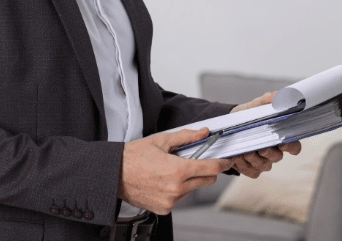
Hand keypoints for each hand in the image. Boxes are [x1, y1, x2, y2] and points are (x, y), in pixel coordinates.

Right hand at [118, 128, 232, 214]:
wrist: (113, 174)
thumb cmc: (134, 156)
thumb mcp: (161, 140)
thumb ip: (186, 136)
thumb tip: (204, 132)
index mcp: (178, 170)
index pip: (210, 168)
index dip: (222, 163)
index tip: (227, 160)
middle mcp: (176, 189)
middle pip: (206, 180)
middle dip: (206, 170)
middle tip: (195, 161)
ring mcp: (171, 201)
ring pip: (193, 189)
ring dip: (189, 180)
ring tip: (171, 170)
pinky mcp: (164, 209)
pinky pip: (180, 198)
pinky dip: (177, 189)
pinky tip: (163, 181)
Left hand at [229, 91, 302, 178]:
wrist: (227, 125)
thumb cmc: (248, 115)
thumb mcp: (256, 105)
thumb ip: (267, 100)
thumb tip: (278, 95)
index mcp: (280, 137)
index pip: (294, 146)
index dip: (291, 147)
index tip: (283, 143)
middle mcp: (274, 151)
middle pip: (277, 157)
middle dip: (269, 152)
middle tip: (260, 147)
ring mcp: (263, 161)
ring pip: (264, 165)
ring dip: (254, 159)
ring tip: (244, 152)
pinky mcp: (251, 168)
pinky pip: (250, 171)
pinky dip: (243, 165)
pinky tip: (236, 157)